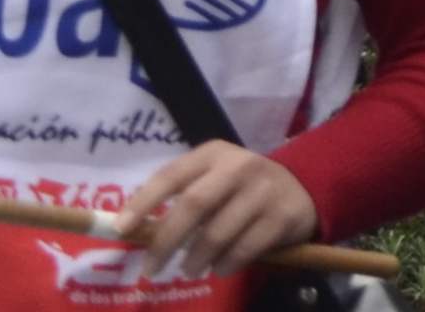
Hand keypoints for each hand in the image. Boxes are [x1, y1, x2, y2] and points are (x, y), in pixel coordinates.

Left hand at [131, 145, 320, 277]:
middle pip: (194, 204)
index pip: (171, 175)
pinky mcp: (282, 217)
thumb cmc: (241, 187)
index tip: (122, 229)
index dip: (144, 201)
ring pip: (218, 234)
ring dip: (196, 259)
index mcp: (214, 154)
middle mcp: (240, 166)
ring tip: (189, 270)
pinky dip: (225, 265)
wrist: (302, 187)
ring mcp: (264, 191)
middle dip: (166, 241)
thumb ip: (180, 196)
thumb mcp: (214, 178)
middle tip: (150, 269)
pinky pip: (244, 250)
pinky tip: (219, 268)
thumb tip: (134, 229)